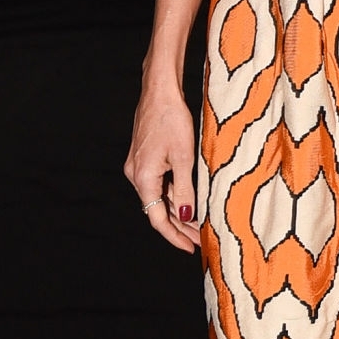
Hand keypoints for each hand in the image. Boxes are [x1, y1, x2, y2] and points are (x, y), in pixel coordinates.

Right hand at [124, 81, 198, 253]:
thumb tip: (187, 215)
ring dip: (179, 211)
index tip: (191, 248)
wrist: (160, 91)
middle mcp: (136, 175)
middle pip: (158, 210)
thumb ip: (185, 190)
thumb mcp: (184, 157)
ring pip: (160, 197)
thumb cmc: (171, 119)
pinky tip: (190, 200)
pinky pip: (160, 184)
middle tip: (201, 239)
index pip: (158, 219)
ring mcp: (139, 167)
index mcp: (143, 178)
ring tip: (200, 224)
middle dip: (180, 226)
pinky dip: (175, 195)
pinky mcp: (145, 158)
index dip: (174, 236)